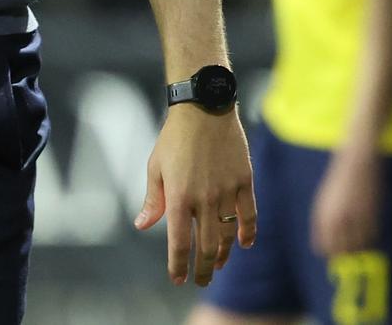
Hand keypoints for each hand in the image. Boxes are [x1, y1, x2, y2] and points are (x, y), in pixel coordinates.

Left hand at [134, 106, 256, 286]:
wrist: (203, 109)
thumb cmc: (173, 138)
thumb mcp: (155, 167)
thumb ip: (153, 200)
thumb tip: (142, 226)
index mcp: (178, 196)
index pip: (179, 242)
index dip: (178, 265)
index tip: (177, 279)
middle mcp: (204, 199)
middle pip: (206, 246)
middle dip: (202, 269)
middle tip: (200, 282)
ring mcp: (227, 192)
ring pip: (228, 235)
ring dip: (222, 255)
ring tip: (217, 266)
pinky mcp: (245, 182)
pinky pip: (249, 215)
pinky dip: (248, 233)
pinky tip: (244, 245)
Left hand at [311, 146, 380, 255]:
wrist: (355, 164)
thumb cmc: (336, 184)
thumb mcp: (322, 202)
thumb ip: (321, 224)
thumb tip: (321, 246)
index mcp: (323, 215)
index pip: (325, 246)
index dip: (328, 253)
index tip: (332, 255)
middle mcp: (339, 218)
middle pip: (342, 249)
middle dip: (343, 254)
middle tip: (346, 254)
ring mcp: (356, 217)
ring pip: (358, 245)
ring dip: (358, 248)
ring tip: (356, 246)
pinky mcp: (372, 214)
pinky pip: (372, 236)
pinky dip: (369, 240)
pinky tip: (367, 237)